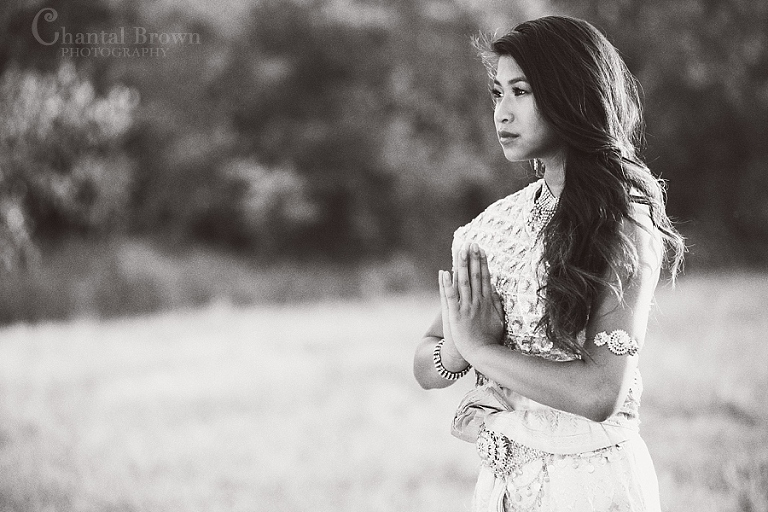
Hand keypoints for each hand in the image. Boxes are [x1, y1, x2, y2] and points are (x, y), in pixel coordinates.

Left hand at [439, 243, 504, 361]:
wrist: (482, 355)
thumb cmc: (490, 339)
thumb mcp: (499, 320)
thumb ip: (497, 305)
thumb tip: (496, 291)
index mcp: (488, 302)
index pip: (485, 278)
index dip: (483, 263)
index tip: (481, 250)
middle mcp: (478, 302)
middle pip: (475, 276)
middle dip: (473, 259)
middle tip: (471, 243)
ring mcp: (467, 307)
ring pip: (464, 282)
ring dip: (462, 265)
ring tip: (461, 251)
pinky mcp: (456, 315)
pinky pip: (451, 296)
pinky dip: (448, 284)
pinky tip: (444, 272)